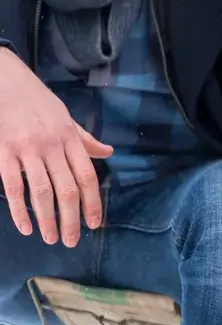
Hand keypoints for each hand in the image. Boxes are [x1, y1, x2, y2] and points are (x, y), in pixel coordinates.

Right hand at [0, 47, 111, 246]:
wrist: (8, 83)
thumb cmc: (39, 103)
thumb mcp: (67, 118)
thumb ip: (85, 140)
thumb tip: (109, 153)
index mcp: (70, 138)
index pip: (87, 176)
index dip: (92, 201)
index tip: (95, 223)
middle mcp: (52, 145)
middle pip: (67, 189)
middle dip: (71, 219)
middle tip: (72, 241)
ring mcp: (27, 150)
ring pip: (41, 192)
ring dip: (47, 220)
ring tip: (50, 239)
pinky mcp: (4, 153)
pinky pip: (13, 186)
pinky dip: (19, 210)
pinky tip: (25, 227)